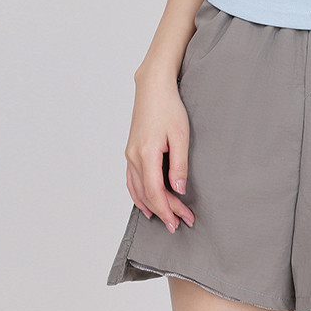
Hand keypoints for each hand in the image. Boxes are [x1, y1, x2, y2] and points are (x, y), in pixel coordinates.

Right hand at [124, 74, 194, 233]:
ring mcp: (130, 154)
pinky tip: (146, 203)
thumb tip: (178, 190)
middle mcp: (133, 157)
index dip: (167, 210)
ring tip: (165, 219)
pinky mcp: (131, 151)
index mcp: (146, 154)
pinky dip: (139, 195)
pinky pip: (132, 180)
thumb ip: (179, 164)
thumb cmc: (169, 107)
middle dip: (164, 211)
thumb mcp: (181, 135)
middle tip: (180, 223)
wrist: (153, 87)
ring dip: (152, 206)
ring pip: (137, 190)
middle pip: (147, 194)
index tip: (179, 221)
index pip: (155, 192)